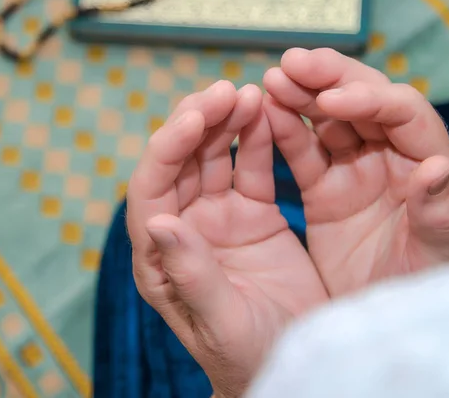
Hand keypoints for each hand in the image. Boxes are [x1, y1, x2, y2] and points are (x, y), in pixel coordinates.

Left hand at [126, 81, 326, 397]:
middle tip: (225, 90)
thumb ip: (191, 275)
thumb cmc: (251, 356)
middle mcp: (184, 226)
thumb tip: (157, 221)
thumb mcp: (223, 323)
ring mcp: (218, 215)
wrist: (297, 357)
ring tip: (248, 93)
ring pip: (214, 154)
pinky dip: (258, 137)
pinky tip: (266, 111)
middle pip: (180, 161)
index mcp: (160, 257)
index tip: (195, 116)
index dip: (168, 148)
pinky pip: (252, 166)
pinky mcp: (253, 211)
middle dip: (198, 121)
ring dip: (227, 120)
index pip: (151, 189)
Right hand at [263, 48, 448, 296]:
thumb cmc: (416, 297)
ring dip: (302, 94)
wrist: (376, 326)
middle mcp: (395, 157)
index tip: (329, 100)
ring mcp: (357, 169)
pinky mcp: (326, 187)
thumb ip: (436, 217)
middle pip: (365, 101)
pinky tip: (262, 112)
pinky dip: (284, 129)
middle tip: (293, 63)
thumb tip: (437, 167)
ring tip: (271, 80)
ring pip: (329, 118)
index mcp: (431, 167)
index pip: (404, 113)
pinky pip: (304, 149)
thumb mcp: (431, 264)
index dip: (368, 100)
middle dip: (330, 78)